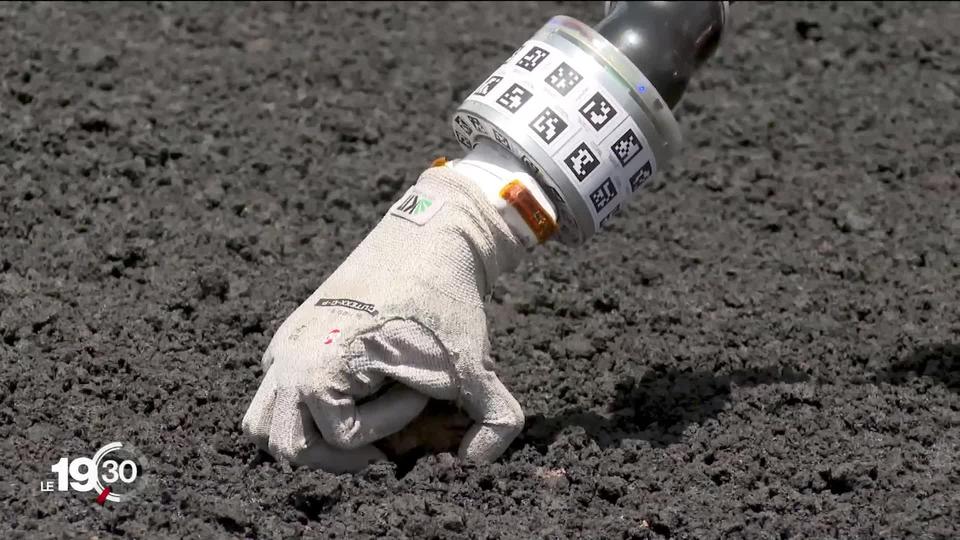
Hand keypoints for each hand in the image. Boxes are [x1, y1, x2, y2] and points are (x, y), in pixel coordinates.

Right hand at [241, 165, 528, 472]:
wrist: (425, 238)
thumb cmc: (443, 303)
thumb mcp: (475, 366)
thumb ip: (493, 419)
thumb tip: (477, 461)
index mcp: (321, 368)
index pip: (342, 438)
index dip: (391, 425)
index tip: (418, 387)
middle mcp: (290, 359)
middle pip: (288, 446)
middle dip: (337, 451)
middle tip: (380, 432)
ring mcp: (285, 346)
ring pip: (265, 423)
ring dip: (310, 436)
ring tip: (357, 422)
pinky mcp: (292, 336)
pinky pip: (271, 393)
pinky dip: (302, 410)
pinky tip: (352, 394)